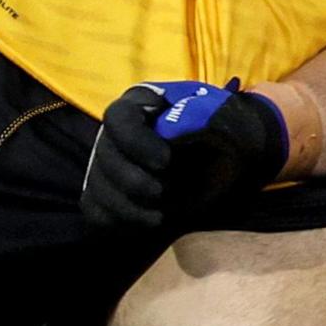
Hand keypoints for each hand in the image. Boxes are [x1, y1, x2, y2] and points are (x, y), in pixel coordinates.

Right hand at [79, 80, 290, 233]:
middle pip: (104, 155)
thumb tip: (182, 130)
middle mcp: (118, 132)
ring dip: (125, 207)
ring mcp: (109, 163)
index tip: (165, 162)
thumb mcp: (222, 117)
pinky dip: (118, 221)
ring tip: (158, 216)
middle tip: (161, 193)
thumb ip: (203, 118)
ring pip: (97, 187)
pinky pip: (96, 210)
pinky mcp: (108, 192)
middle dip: (131, 181)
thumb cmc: (226, 131)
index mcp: (142, 103)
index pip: (119, 117)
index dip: (136, 141)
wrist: (229, 159)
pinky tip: (149, 222)